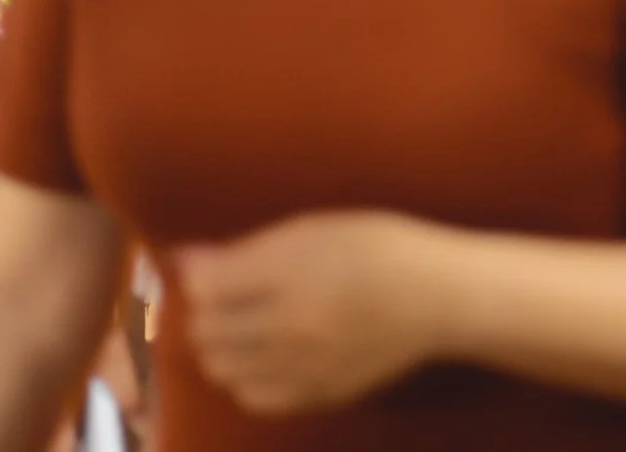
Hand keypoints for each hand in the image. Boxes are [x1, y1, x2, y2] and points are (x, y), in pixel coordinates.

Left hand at [177, 213, 455, 415]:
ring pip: (222, 369)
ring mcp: (303, 367)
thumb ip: (250, 248)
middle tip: (225, 295)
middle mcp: (291, 326)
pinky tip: (265, 357)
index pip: (204, 288)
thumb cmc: (380, 246)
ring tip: (243, 327)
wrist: (438, 295)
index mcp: (291, 273)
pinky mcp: (318, 394)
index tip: (211, 266)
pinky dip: (246, 378)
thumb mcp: (316, 227)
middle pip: (205, 332)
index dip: (198, 275)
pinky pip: (254, 397)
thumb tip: (187, 261)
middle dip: (205, 311)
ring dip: (221, 346)